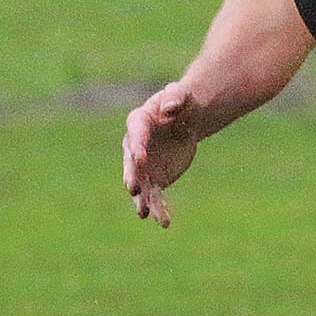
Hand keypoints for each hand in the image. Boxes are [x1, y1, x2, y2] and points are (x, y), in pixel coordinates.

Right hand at [123, 82, 200, 227]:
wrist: (184, 119)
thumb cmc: (179, 102)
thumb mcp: (179, 94)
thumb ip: (175, 98)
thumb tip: (170, 109)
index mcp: (138, 124)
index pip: (135, 138)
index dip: (138, 148)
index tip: (141, 159)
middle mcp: (134, 148)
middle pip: (131, 165)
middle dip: (133, 177)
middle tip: (134, 189)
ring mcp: (143, 166)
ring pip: (141, 186)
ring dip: (143, 200)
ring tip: (145, 214)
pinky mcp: (156, 178)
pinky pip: (156, 195)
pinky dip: (160, 208)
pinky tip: (165, 222)